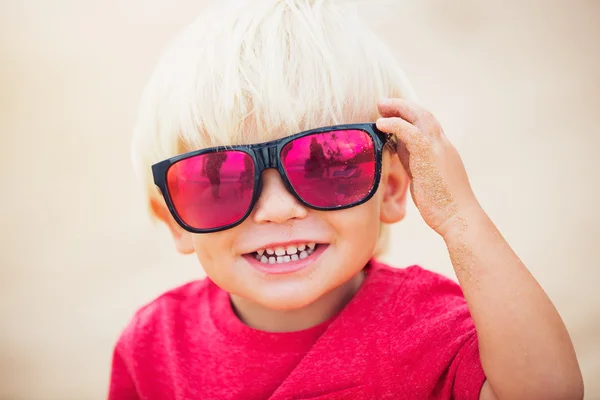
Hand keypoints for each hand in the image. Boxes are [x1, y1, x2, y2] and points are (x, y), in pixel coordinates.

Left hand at [376, 98, 479, 236]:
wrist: (459, 218)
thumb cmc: (442, 205)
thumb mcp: (424, 177)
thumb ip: (413, 161)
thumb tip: (397, 148)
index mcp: (443, 150)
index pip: (427, 124)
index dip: (409, 116)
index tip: (392, 114)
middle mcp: (443, 145)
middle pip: (424, 115)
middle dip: (403, 106)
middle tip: (383, 103)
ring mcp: (439, 148)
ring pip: (420, 116)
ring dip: (399, 108)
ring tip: (381, 106)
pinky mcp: (430, 155)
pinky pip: (411, 132)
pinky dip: (395, 124)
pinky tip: (382, 124)